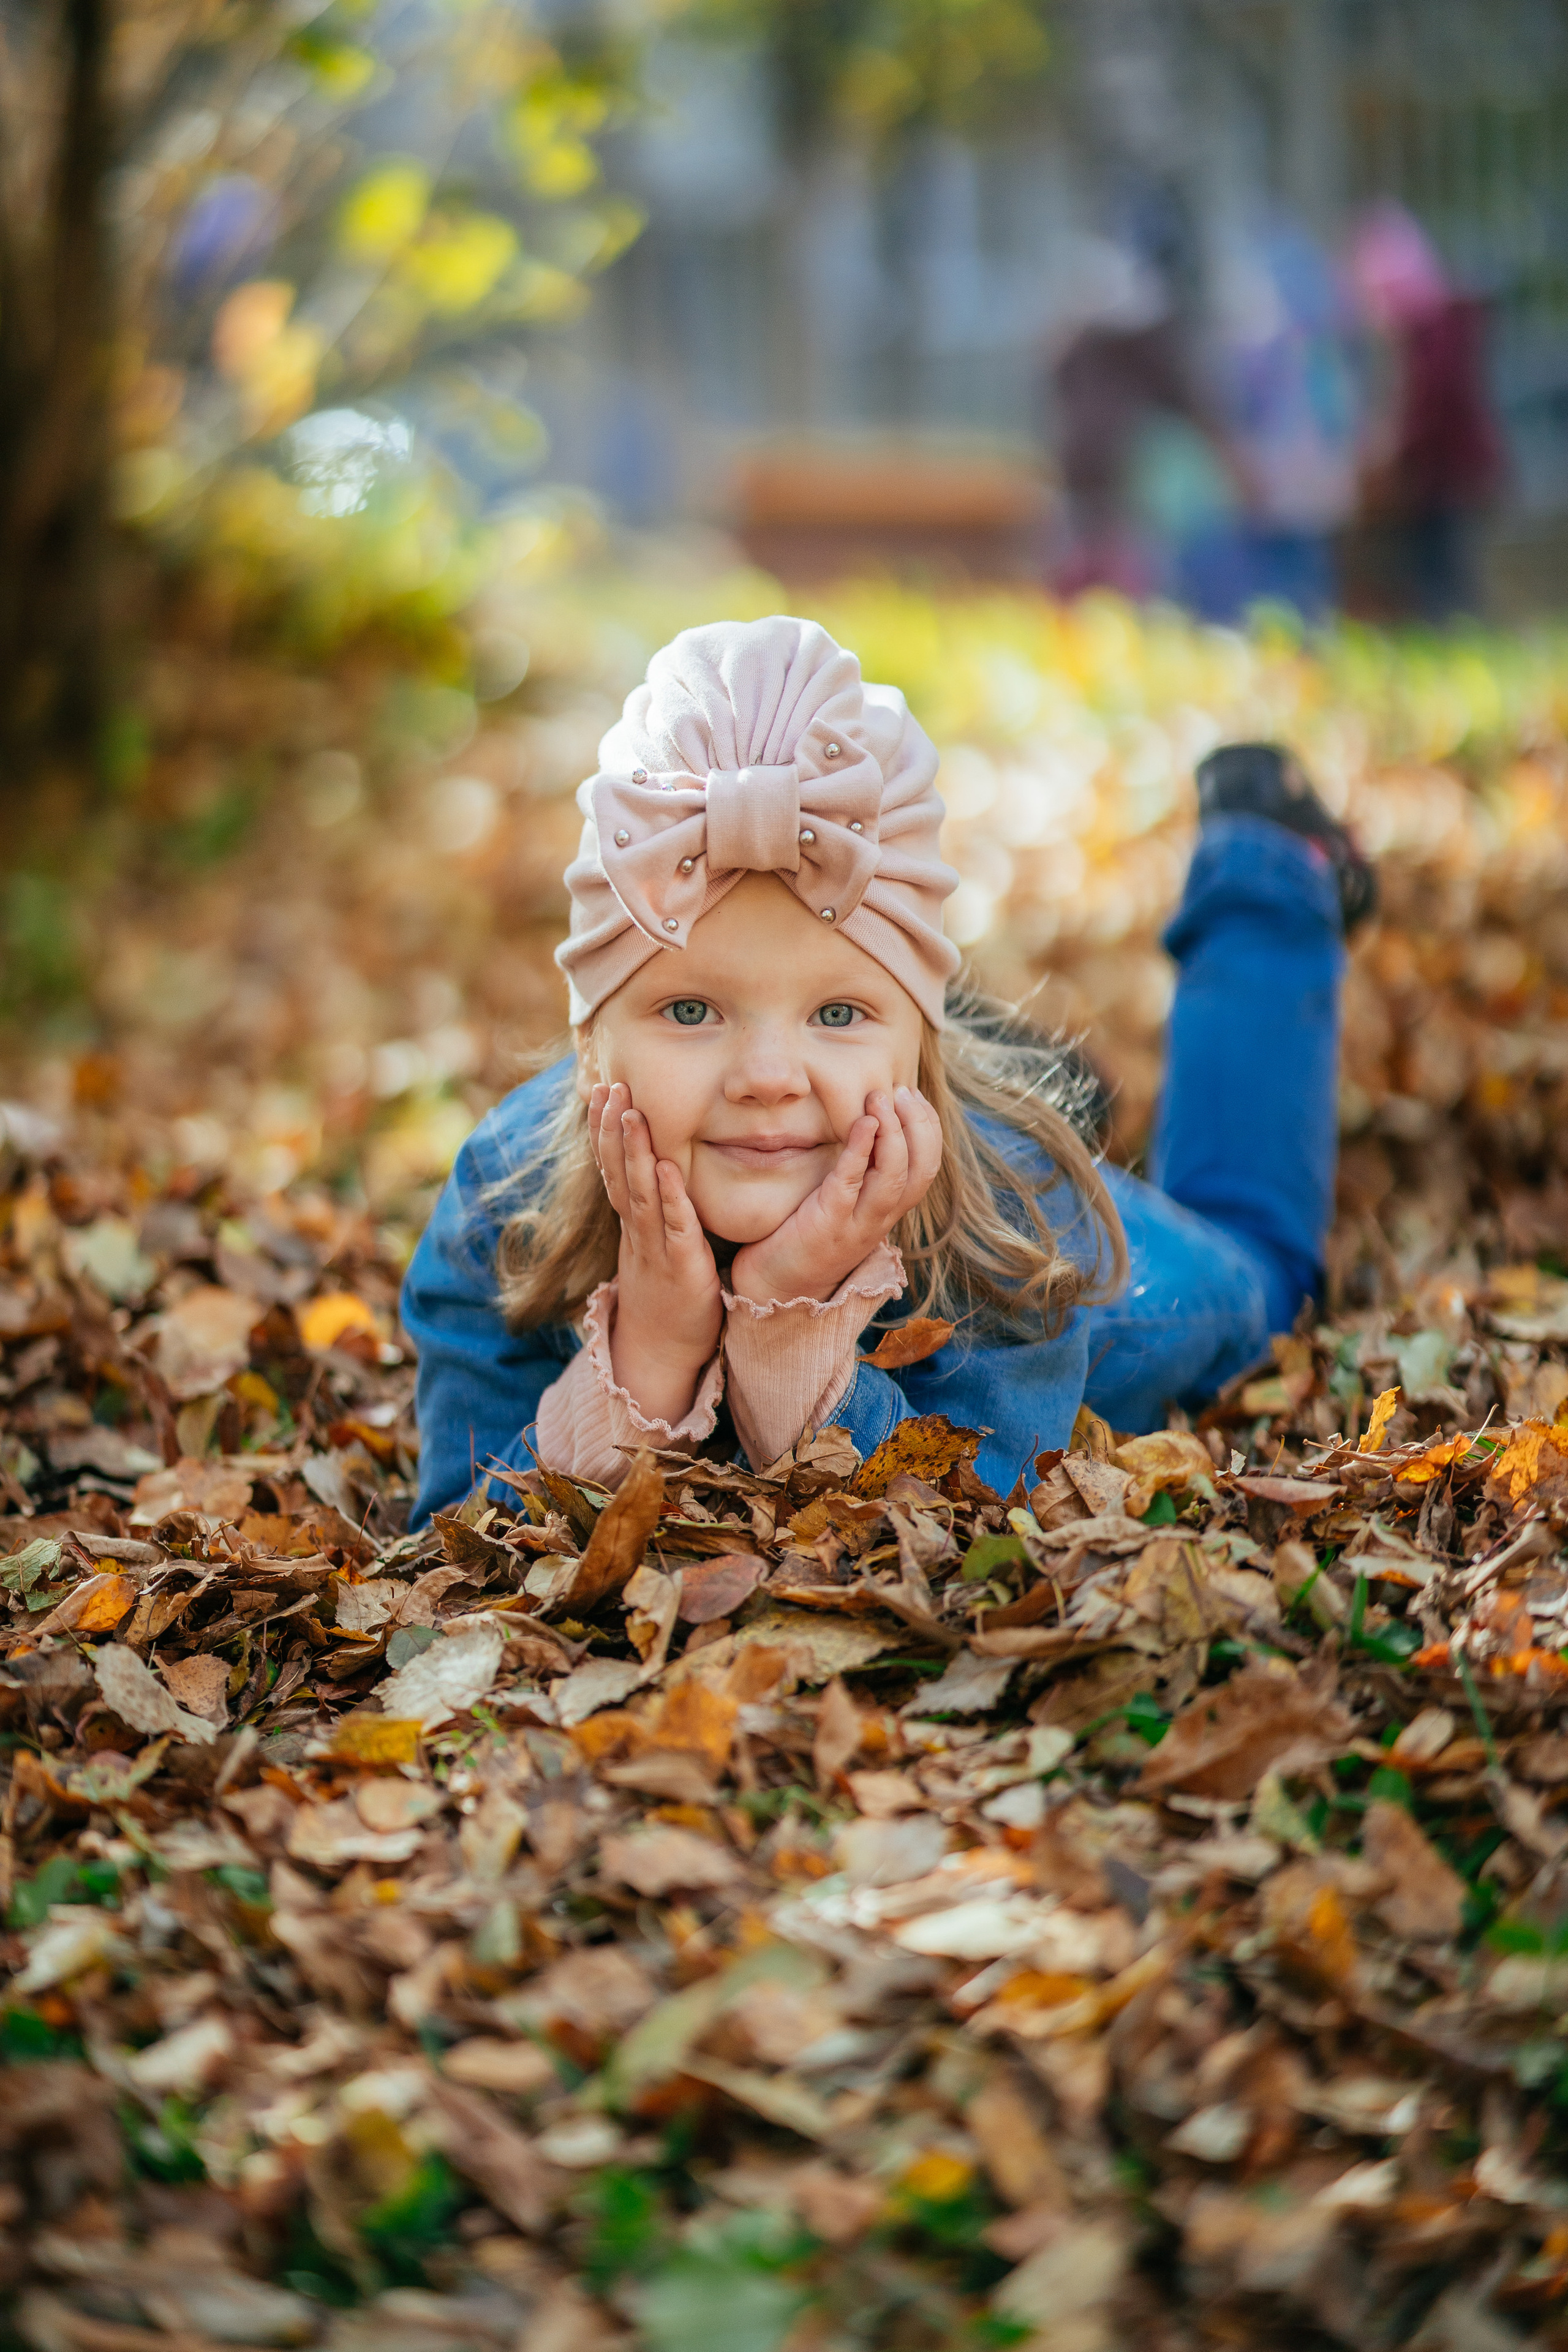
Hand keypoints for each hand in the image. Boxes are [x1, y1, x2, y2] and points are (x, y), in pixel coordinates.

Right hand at [589, 1082, 722, 1426]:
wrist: (663, 1350)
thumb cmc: (665, 1291)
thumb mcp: (652, 1242)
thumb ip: (651, 1206)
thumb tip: (652, 1166)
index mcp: (632, 1220)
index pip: (612, 1167)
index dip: (604, 1129)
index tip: (600, 1089)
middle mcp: (637, 1229)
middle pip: (617, 1171)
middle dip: (611, 1128)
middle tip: (608, 1085)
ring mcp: (655, 1246)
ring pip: (639, 1192)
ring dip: (633, 1152)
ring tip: (631, 1112)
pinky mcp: (682, 1265)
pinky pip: (675, 1226)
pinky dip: (670, 1197)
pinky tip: (665, 1168)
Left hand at [729, 1086, 941, 1307]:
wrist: (775, 1285)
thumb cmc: (804, 1234)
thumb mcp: (842, 1199)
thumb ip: (859, 1169)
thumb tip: (865, 1120)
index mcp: (887, 1210)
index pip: (927, 1166)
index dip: (927, 1127)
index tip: (911, 1094)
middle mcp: (880, 1218)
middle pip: (921, 1170)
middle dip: (917, 1124)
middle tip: (899, 1089)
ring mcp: (856, 1224)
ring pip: (895, 1179)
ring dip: (893, 1133)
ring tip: (879, 1097)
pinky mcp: (827, 1225)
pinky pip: (852, 1184)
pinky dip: (862, 1151)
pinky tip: (862, 1123)